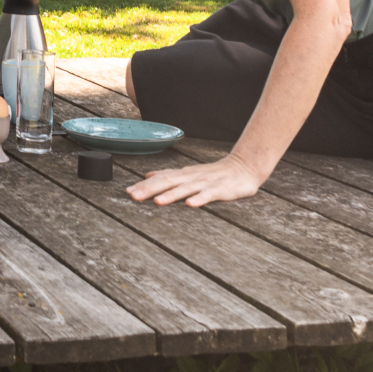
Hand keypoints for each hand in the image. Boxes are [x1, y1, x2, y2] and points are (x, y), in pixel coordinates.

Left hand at [125, 152, 264, 207]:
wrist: (244, 167)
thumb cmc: (215, 173)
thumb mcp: (189, 173)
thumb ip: (169, 175)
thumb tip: (148, 175)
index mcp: (183, 175)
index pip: (160, 179)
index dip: (144, 186)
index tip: (128, 192)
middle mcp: (191, 177)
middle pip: (168, 183)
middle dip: (150, 190)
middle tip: (133, 196)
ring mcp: (206, 183)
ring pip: (186, 189)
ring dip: (171, 195)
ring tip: (158, 202)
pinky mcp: (221, 190)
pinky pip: (209, 195)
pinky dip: (200, 199)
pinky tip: (191, 204)